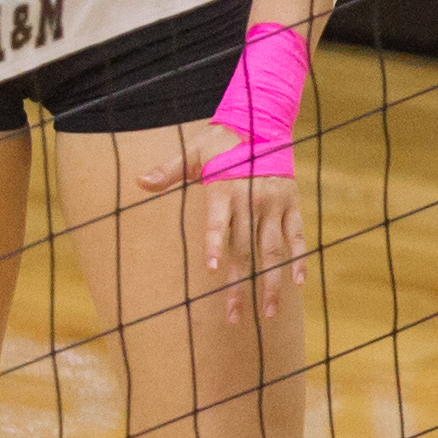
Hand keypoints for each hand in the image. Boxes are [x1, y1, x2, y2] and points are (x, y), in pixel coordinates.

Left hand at [140, 125, 303, 323]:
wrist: (262, 121)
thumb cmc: (222, 141)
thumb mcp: (193, 152)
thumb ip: (169, 170)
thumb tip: (139, 182)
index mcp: (226, 188)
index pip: (219, 222)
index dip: (216, 245)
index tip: (212, 272)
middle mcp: (252, 199)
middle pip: (245, 249)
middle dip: (239, 285)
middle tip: (233, 317)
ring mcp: (274, 204)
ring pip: (273, 250)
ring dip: (270, 282)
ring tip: (266, 313)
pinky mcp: (291, 204)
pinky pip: (296, 235)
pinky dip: (298, 259)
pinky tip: (296, 283)